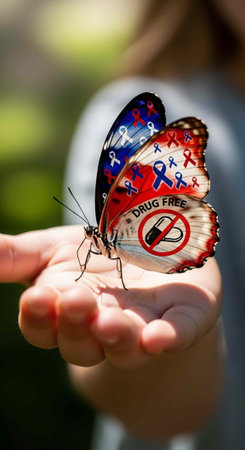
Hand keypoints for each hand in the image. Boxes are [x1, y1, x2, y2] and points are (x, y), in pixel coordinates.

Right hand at [0, 225, 221, 368]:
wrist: (151, 252)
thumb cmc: (97, 255)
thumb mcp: (53, 249)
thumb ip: (15, 256)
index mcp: (64, 311)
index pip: (43, 326)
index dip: (39, 317)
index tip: (38, 297)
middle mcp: (99, 328)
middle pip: (81, 343)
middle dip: (76, 325)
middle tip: (76, 299)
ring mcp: (141, 327)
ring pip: (124, 348)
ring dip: (116, 339)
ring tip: (109, 323)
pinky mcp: (180, 320)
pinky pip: (176, 335)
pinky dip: (168, 338)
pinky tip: (160, 337)